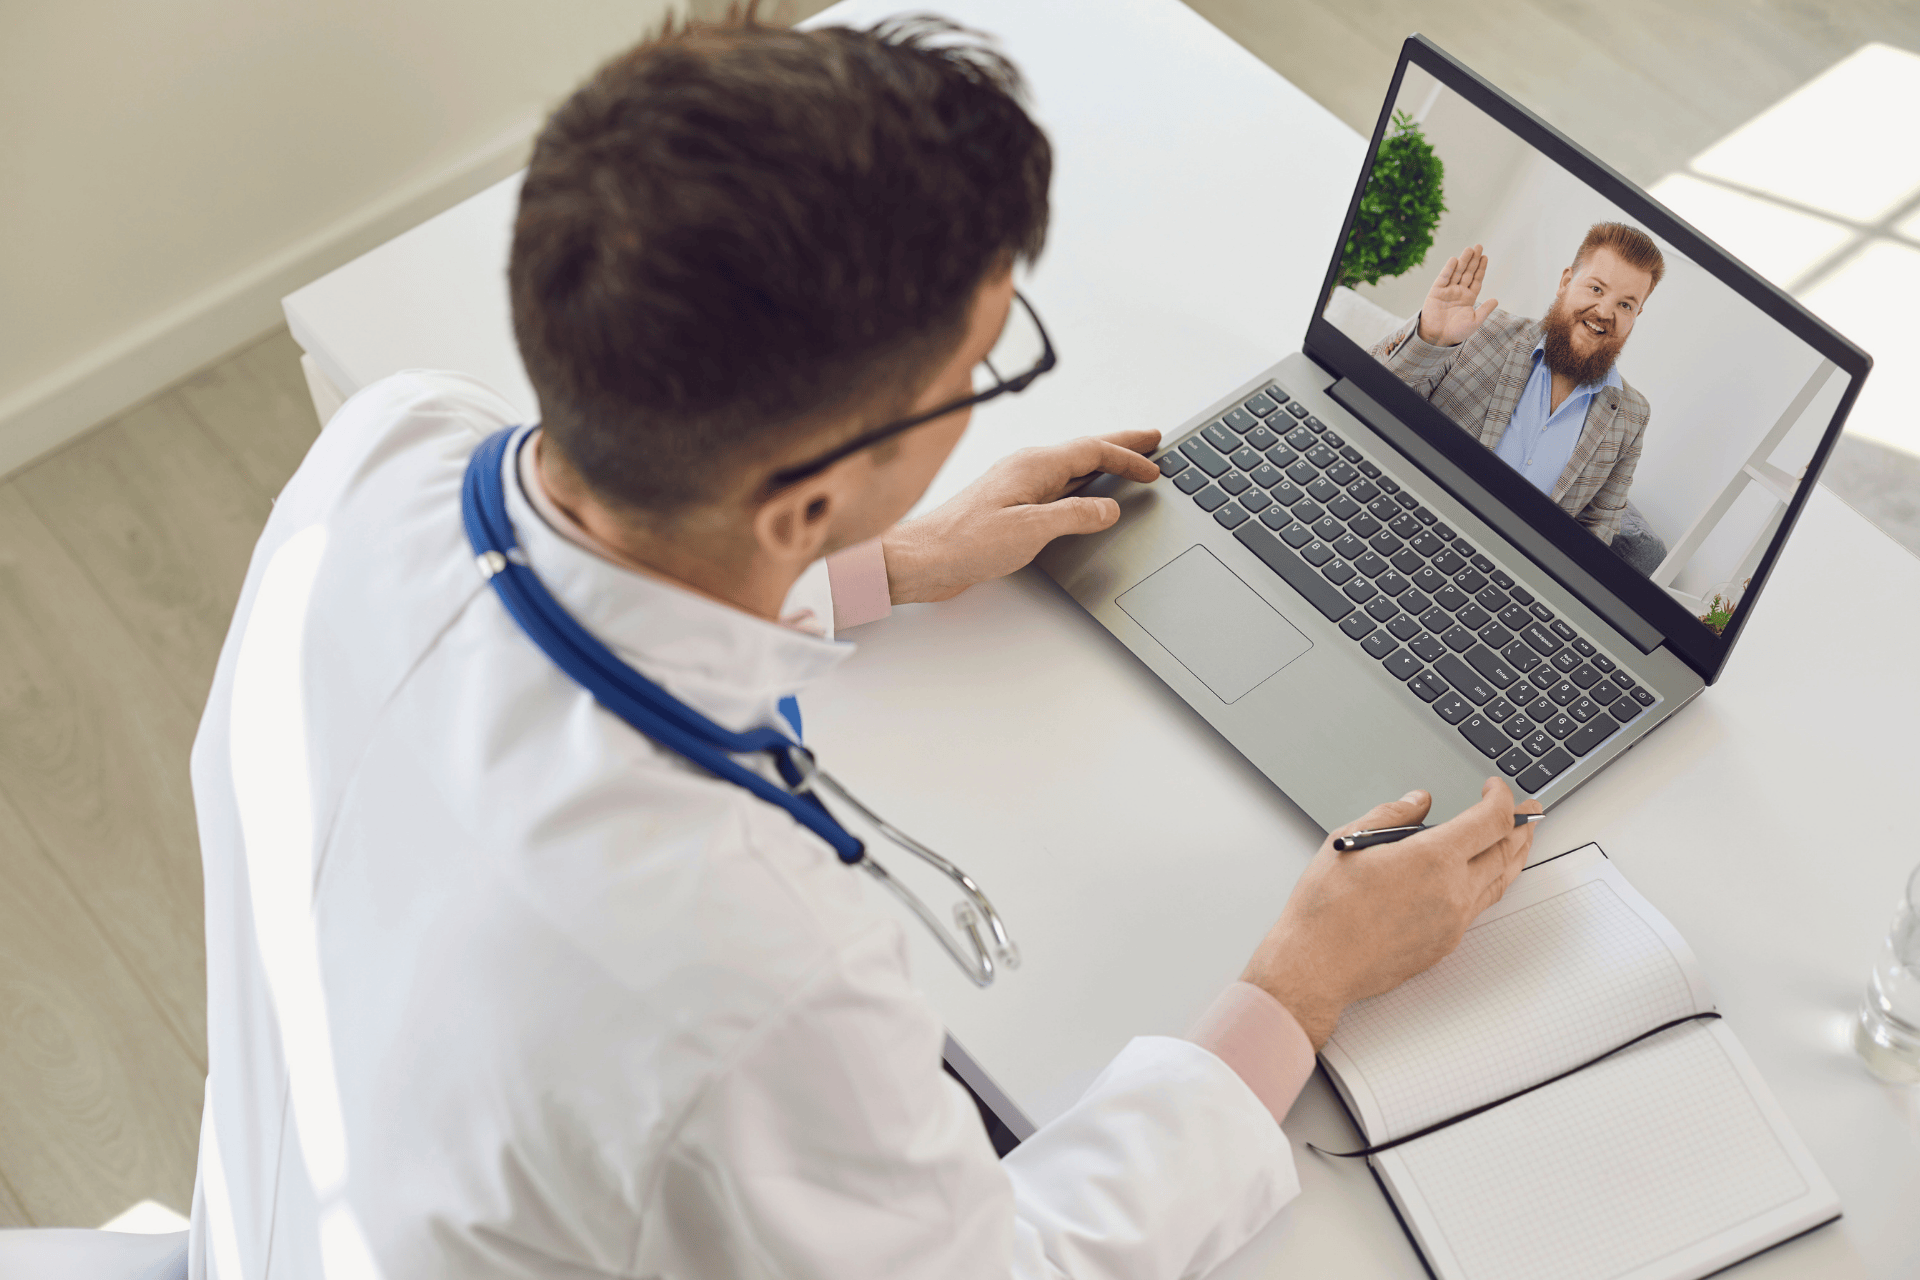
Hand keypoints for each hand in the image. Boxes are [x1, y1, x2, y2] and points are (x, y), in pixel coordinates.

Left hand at [882, 430, 1161, 603]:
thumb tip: (1108, 508)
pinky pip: (1058, 488)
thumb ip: (1074, 515)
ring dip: (1103, 465)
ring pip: (1072, 469)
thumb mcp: (1030, 530)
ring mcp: (1018, 487)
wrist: (922, 559)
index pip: (1092, 452)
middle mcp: (1026, 469)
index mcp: (1033, 465)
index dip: (1127, 457)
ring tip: (1129, 463)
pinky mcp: (1010, 507)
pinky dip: (1083, 486)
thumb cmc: (964, 542)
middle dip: (1121, 446)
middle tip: (1152, 441)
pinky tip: (1088, 495)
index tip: (1155, 464)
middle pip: (1085, 451)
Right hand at [1241, 778, 1540, 1047]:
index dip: (1501, 799)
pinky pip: (1480, 907)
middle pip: (1506, 852)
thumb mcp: (1349, 841)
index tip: (1496, 788)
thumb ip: (1392, 814)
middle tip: (1527, 811)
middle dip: (1522, 825)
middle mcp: (1453, 891)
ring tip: (1520, 841)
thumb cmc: (1326, 909)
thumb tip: (1419, 800)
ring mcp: (1453, 921)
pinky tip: (1484, 876)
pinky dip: (1491, 883)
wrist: (1317, 967)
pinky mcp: (1446, 944)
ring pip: (1501, 882)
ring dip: (1515, 856)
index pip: (1491, 821)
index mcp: (1432, 858)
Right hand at [1417, 244, 1498, 346]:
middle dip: (1473, 260)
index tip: (1485, 257)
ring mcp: (1447, 291)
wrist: (1437, 338)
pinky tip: (1454, 260)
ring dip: (1463, 261)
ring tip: (1469, 249)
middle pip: (1468, 272)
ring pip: (1457, 272)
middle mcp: (1458, 292)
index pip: (1476, 280)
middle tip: (1479, 246)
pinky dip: (1448, 269)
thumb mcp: (1475, 321)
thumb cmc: (1457, 332)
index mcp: (1468, 298)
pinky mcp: (1436, 292)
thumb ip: (1485, 310)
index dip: (1481, 269)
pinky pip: (1443, 278)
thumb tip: (1496, 300)